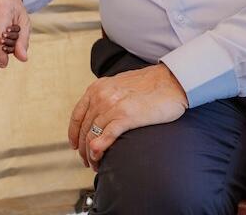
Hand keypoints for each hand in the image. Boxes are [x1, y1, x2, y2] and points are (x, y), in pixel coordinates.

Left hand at [68, 64, 188, 169]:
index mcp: (97, 88)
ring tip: (96, 164)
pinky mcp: (126, 116)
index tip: (75, 146)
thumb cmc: (151, 85)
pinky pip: (106, 136)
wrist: (172, 81)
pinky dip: (100, 149)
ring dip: (91, 153)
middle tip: (87, 161)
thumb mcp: (119, 85)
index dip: (74, 134)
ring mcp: (112, 106)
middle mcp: (101, 96)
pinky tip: (98, 157)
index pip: (77, 115)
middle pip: (83, 128)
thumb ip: (107, 98)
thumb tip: (99, 116)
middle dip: (83, 149)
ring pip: (93, 135)